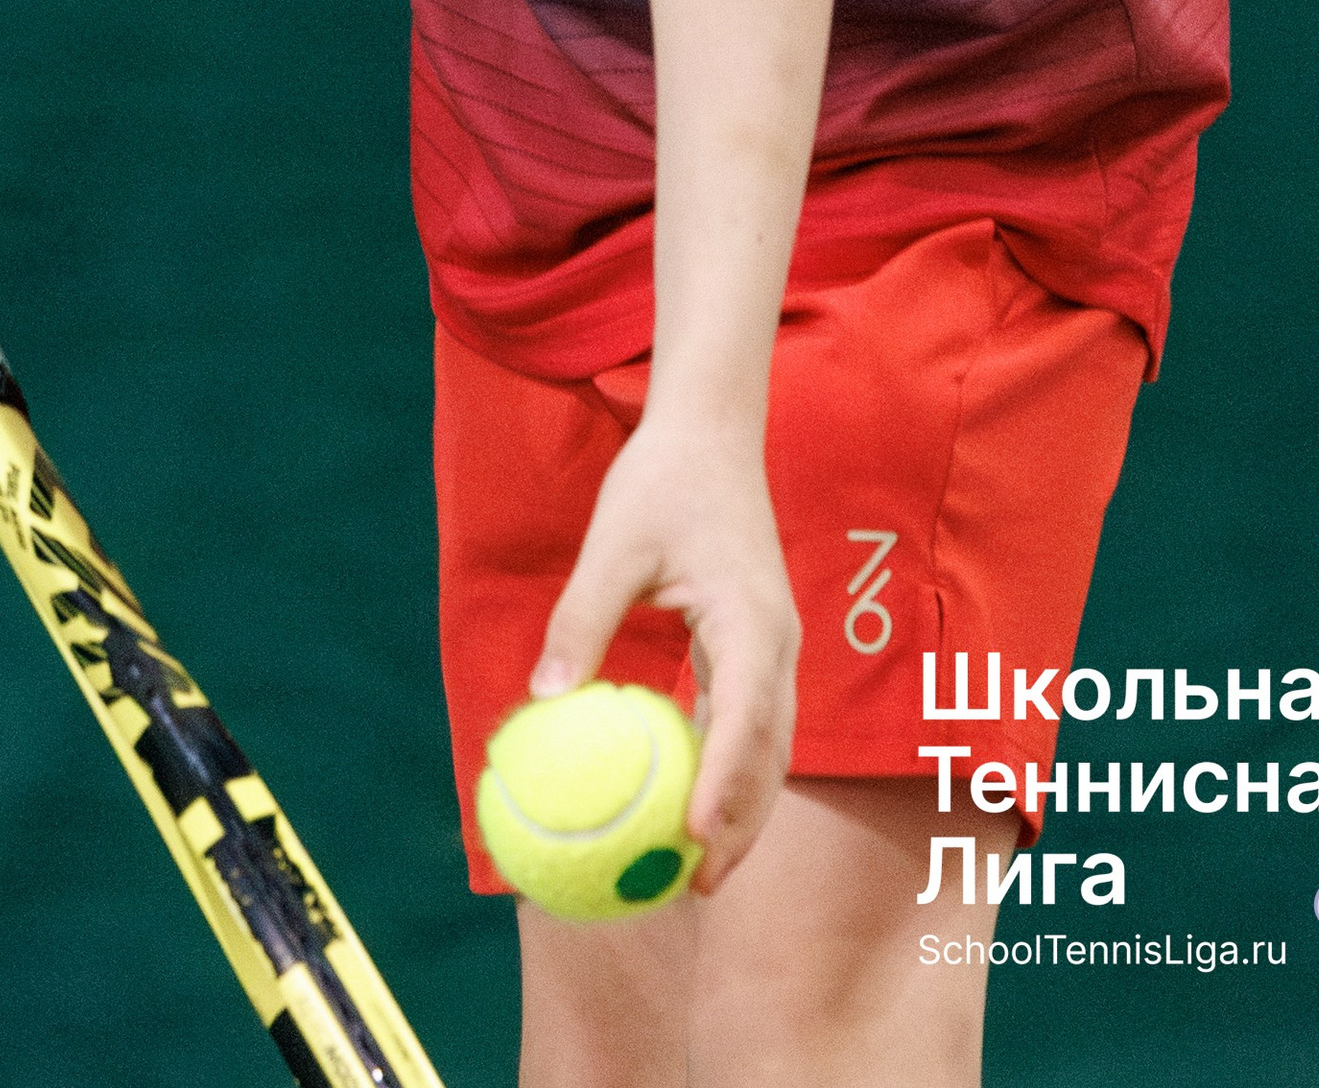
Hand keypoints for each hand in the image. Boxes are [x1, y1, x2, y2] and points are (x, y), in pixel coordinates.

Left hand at [529, 406, 798, 892]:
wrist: (711, 431)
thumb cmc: (662, 481)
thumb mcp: (613, 545)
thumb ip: (582, 619)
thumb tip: (541, 701)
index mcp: (752, 621)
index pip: (746, 717)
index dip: (723, 782)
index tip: (690, 835)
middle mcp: (777, 644)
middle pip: (771, 753)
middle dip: (741, 825)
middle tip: (694, 886)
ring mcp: (773, 648)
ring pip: (767, 748)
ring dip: (740, 809)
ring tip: (694, 871)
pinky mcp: (756, 647)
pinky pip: (747, 723)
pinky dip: (726, 770)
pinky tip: (684, 804)